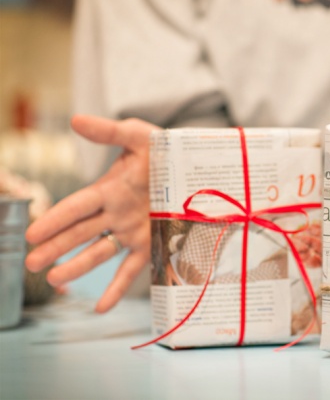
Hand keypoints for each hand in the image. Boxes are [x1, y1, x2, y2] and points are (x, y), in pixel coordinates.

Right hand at [25, 115, 158, 312]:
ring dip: (78, 266)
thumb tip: (75, 120)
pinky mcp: (151, 244)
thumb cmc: (166, 149)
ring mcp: (132, 231)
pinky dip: (116, 289)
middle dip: (56, 247)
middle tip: (32, 263)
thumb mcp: (140, 136)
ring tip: (55, 280)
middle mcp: (116, 214)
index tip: (32, 234)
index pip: (76, 207)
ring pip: (99, 252)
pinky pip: (131, 269)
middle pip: (80, 233)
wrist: (200, 167)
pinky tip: (100, 307)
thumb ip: (109, 132)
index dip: (55, 220)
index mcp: (109, 190)